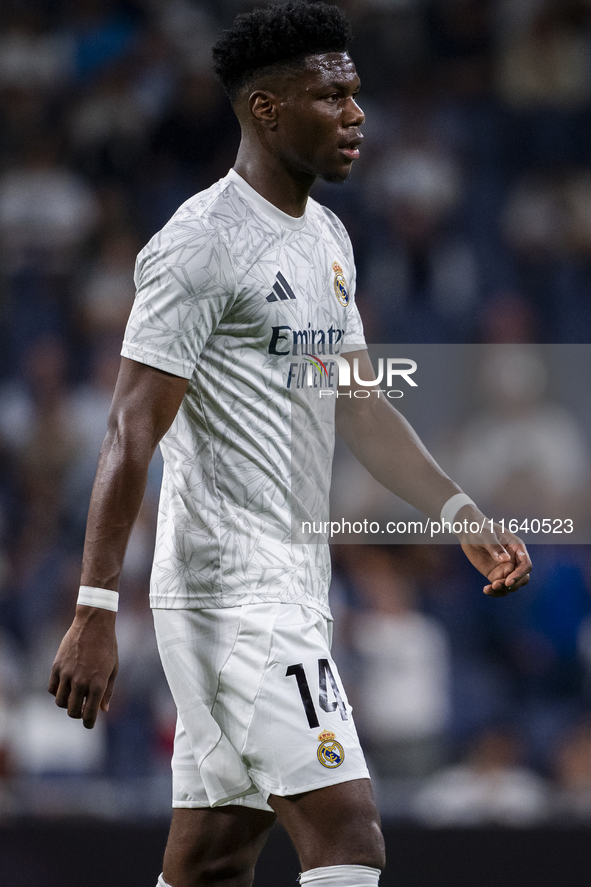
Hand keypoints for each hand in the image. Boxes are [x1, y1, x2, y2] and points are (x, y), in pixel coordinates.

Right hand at [48, 606, 117, 728]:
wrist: (93, 624)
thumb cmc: (107, 646)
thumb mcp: (113, 669)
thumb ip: (108, 691)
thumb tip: (103, 710)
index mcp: (98, 684)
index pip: (89, 715)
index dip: (88, 723)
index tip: (89, 723)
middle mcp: (81, 682)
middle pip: (72, 712)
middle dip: (78, 714)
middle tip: (82, 709)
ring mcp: (67, 674)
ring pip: (60, 702)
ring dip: (67, 703)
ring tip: (74, 696)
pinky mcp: (56, 667)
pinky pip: (52, 689)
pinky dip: (57, 691)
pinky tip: (65, 686)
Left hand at [458, 518, 531, 596]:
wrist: (468, 532)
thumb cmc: (480, 529)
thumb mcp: (486, 536)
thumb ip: (495, 547)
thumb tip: (506, 559)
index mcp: (517, 548)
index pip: (525, 565)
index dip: (519, 575)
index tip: (508, 581)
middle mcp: (514, 560)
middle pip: (522, 578)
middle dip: (511, 585)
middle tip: (495, 585)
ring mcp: (505, 568)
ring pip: (511, 585)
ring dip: (502, 590)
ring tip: (488, 589)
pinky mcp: (495, 574)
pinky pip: (500, 587)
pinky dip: (495, 591)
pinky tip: (486, 591)